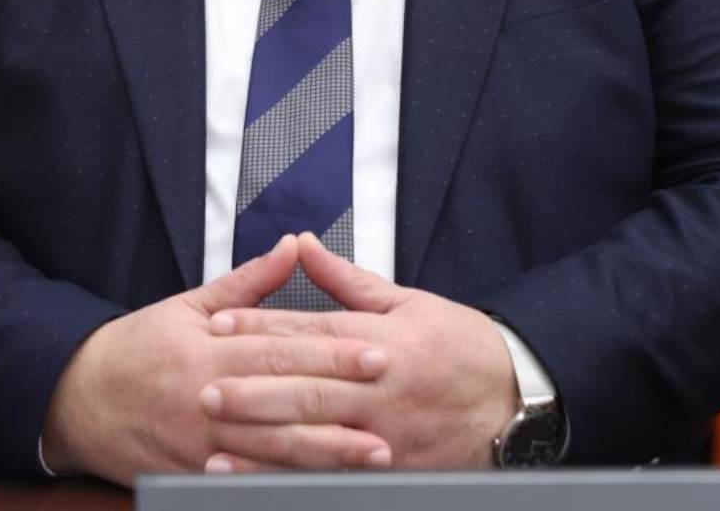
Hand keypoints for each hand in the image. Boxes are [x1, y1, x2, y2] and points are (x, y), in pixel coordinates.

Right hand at [41, 234, 391, 483]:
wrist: (77, 398)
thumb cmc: (139, 346)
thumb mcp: (189, 304)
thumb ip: (248, 282)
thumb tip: (292, 245)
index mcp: (210, 349)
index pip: (283, 349)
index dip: (332, 352)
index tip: (376, 351)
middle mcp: (207, 398)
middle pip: (285, 402)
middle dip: (342, 402)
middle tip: (390, 399)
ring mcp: (200, 446)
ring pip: (271, 452)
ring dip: (326, 454)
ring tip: (372, 452)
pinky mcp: (191, 478)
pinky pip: (244, 485)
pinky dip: (282, 487)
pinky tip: (318, 487)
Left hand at [201, 231, 515, 471]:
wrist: (516, 398)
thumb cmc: (459, 345)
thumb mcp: (408, 301)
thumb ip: (347, 279)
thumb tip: (303, 244)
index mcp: (379, 336)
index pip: (309, 330)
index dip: (261, 328)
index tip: (217, 326)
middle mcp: (379, 383)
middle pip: (305, 383)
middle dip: (251, 385)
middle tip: (203, 384)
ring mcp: (385, 430)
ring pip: (316, 432)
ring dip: (263, 435)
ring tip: (218, 434)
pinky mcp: (393, 467)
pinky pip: (336, 472)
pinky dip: (295, 474)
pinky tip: (262, 476)